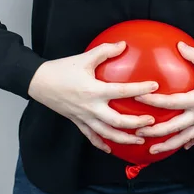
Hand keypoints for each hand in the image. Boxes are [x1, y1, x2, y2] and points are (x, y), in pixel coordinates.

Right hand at [28, 41, 157, 152]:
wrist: (38, 82)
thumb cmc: (61, 69)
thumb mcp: (84, 58)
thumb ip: (105, 51)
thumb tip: (123, 44)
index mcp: (94, 90)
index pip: (123, 91)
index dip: (141, 89)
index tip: (154, 86)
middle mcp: (90, 107)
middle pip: (118, 121)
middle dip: (137, 124)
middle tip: (152, 122)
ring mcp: (84, 117)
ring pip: (107, 134)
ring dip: (124, 139)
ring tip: (139, 140)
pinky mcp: (77, 121)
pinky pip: (91, 136)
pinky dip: (101, 144)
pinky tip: (111, 149)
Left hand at [134, 42, 193, 153]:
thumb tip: (179, 45)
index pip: (171, 102)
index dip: (153, 101)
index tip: (139, 98)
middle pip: (173, 127)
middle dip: (155, 132)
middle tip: (138, 132)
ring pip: (183, 138)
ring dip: (167, 145)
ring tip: (153, 149)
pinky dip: (188, 142)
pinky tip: (181, 146)